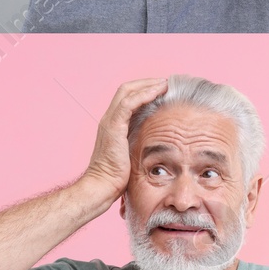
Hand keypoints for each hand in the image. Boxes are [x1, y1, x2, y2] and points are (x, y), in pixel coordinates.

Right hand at [82, 78, 169, 201]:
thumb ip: (139, 143)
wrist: (101, 186)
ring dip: (148, 85)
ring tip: (165, 84)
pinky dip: (144, 94)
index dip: (144, 90)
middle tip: (166, 83)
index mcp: (112, 125)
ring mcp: (109, 122)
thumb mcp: (131, 155)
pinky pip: (129, 103)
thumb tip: (158, 143)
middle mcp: (109, 119)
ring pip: (127, 92)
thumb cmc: (117, 177)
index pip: (127, 98)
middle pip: (126, 90)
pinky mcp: (113, 126)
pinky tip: (158, 92)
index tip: (163, 90)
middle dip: (147, 83)